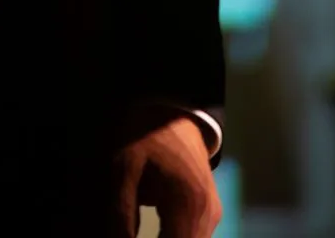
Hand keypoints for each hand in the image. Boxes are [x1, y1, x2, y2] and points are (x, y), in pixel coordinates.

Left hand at [111, 114, 221, 237]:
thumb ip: (122, 213)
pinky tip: (157, 225)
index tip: (128, 237)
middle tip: (129, 231)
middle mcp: (208, 216)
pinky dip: (174, 235)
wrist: (174, 109)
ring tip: (138, 224)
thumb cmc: (146, 135)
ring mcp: (212, 214)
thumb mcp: (124, 169)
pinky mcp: (209, 210)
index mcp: (189, 205)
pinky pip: (193, 234)